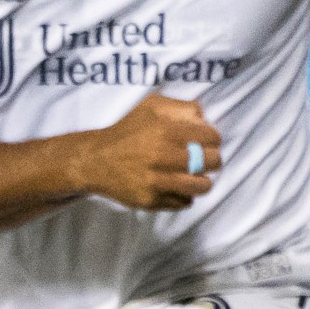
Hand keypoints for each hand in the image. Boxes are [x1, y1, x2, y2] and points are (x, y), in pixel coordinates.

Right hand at [82, 92, 222, 212]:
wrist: (96, 160)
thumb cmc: (128, 131)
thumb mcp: (151, 107)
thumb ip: (180, 107)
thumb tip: (204, 118)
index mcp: (165, 131)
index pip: (211, 137)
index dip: (213, 138)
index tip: (207, 141)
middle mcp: (161, 156)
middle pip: (212, 162)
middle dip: (213, 159)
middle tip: (206, 159)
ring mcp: (156, 182)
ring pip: (201, 186)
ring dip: (203, 181)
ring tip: (195, 176)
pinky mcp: (151, 200)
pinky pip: (184, 202)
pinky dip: (184, 195)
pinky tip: (175, 186)